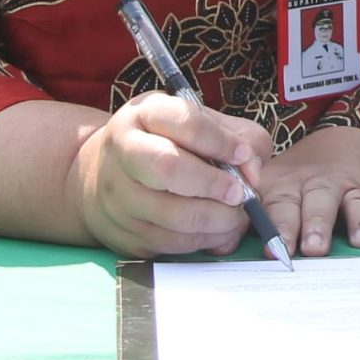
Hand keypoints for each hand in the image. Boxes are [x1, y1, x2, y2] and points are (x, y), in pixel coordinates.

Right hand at [72, 92, 275, 258]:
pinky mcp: (124, 234)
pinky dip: (204, 241)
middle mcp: (123, 151)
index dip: (220, 142)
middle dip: (213, 184)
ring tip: (237, 216)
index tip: (244, 155)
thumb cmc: (170, 144)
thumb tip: (252, 172)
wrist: (107, 175)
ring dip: (217, 220)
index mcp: (145, 114)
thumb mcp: (203, 123)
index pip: (185, 123)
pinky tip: (218, 231)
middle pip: (169, 169)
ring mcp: (118, 196)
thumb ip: (239, 137)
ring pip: (173, 216)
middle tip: (240, 194)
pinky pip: (171, 244)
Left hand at [251, 126, 359, 256]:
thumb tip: (221, 248)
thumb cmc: (303, 186)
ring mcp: (331, 186)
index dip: (253, 226)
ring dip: (318, 225)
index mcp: (272, 186)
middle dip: (283, 228)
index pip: (258, 206)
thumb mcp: (277, 192)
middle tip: (281, 251)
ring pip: (322, 203)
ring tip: (315, 248)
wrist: (349, 149)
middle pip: (287, 204)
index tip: (252, 247)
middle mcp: (299, 184)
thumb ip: (254, 221)